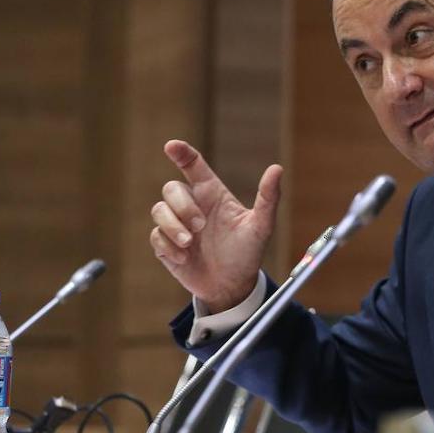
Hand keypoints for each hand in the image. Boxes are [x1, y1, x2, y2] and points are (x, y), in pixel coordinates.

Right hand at [149, 139, 282, 312]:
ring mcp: (177, 225)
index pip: (193, 165)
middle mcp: (192, 205)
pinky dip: (168, 247)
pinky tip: (185, 258)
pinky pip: (155, 237)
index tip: (171, 146)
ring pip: (158, 210)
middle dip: (183, 206)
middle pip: (171, 188)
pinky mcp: (166, 245)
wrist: (232, 287)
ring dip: (173, 226)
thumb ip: (268, 198)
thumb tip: (278, 168)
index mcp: (212, 194)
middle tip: (200, 226)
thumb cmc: (247, 253)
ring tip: (190, 243)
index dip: (181, 152)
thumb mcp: (261, 226)